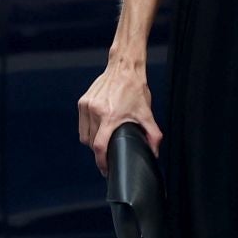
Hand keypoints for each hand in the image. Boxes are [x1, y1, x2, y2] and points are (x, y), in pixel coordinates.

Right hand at [77, 54, 160, 177]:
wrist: (124, 68)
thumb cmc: (135, 89)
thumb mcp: (146, 113)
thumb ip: (153, 135)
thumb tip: (154, 152)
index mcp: (110, 117)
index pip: (99, 147)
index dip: (101, 162)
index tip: (106, 169)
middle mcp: (95, 112)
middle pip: (91, 143)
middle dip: (100, 152)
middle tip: (110, 152)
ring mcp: (87, 106)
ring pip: (84, 135)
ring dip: (92, 142)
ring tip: (103, 141)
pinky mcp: (82, 102)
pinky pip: (82, 124)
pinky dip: (88, 130)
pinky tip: (98, 128)